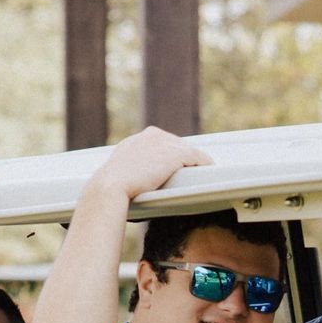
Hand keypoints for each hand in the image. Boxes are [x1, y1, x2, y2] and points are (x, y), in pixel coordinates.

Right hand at [92, 126, 212, 200]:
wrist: (111, 186)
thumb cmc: (114, 187)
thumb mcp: (123, 171)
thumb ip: (133, 169)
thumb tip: (139, 178)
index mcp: (139, 139)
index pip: (163, 143)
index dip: (173, 155)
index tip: (181, 164)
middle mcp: (152, 135)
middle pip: (178, 145)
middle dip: (186, 157)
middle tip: (196, 168)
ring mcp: (164, 143)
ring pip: (189, 150)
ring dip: (198, 160)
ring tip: (205, 169)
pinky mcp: (174, 154)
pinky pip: (197, 157)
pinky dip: (205, 163)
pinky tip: (210, 169)